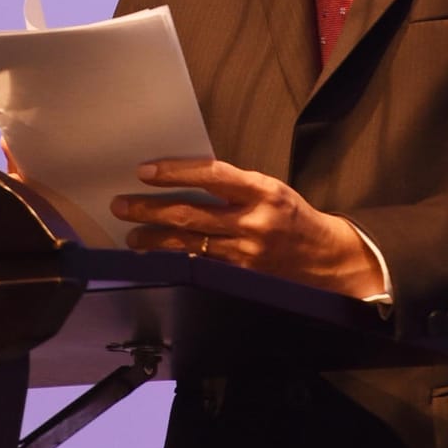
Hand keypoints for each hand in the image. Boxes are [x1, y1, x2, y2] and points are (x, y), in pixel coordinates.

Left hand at [111, 159, 383, 295]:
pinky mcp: (242, 276)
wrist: (326, 258)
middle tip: (122, 205)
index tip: (146, 171)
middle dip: (151, 209)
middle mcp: (253, 221)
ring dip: (156, 239)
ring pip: (191, 244)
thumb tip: (187, 177)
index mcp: (262, 190)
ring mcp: (246, 253)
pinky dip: (177, 259)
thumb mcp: (271, 189)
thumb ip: (234, 186)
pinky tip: (158, 257)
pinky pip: (203, 265)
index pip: (211, 175)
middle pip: (192, 213)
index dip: (176, 172)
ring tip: (131, 235)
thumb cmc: (293, 216)